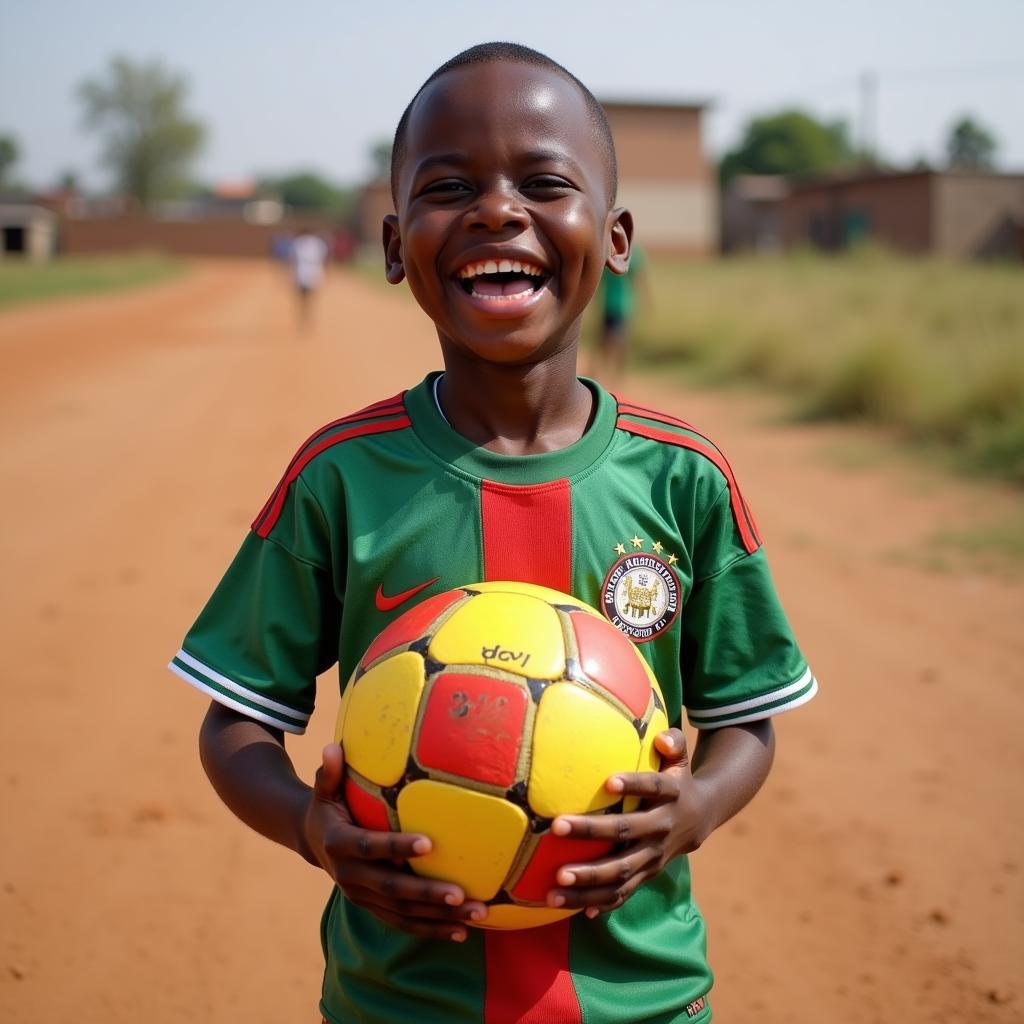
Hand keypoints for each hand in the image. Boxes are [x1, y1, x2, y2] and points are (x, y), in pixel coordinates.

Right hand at [304, 743, 488, 940]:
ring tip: (476, 914)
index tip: (429, 843)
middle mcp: (351, 877)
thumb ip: (330, 773)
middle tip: (461, 893)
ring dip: (440, 917)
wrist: (312, 842)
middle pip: (393, 889)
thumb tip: (331, 746)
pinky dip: (432, 929)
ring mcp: (363, 897)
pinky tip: (462, 933)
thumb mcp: (324, 790)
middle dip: (428, 893)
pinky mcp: (374, 908)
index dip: (398, 847)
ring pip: (404, 912)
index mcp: (341, 845)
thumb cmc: (328, 807)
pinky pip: (405, 923)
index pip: (371, 847)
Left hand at [545, 729, 710, 916]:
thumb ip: (673, 743)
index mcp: (671, 796)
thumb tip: (662, 738)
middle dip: (591, 831)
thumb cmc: (678, 780)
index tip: (608, 781)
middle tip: (556, 826)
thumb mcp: (680, 759)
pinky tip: (572, 908)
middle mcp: (662, 829)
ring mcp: (654, 857)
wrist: (702, 818)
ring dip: (588, 879)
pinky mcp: (646, 875)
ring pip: (621, 872)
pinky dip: (600, 903)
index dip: (634, 785)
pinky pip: (622, 893)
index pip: (654, 787)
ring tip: (554, 883)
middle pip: (626, 831)